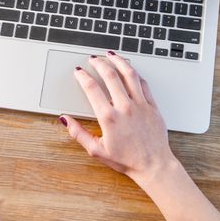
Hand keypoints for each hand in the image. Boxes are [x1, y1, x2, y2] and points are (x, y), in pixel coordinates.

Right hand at [60, 51, 175, 180]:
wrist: (154, 165)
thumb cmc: (127, 160)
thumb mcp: (97, 150)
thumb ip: (78, 133)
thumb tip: (65, 120)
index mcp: (109, 118)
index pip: (92, 88)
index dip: (82, 76)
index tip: (78, 72)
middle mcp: (125, 107)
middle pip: (110, 75)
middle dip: (99, 63)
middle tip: (93, 59)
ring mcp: (140, 105)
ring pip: (129, 74)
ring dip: (118, 61)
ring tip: (111, 55)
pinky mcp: (152, 106)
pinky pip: (143, 83)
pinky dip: (134, 73)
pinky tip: (129, 69)